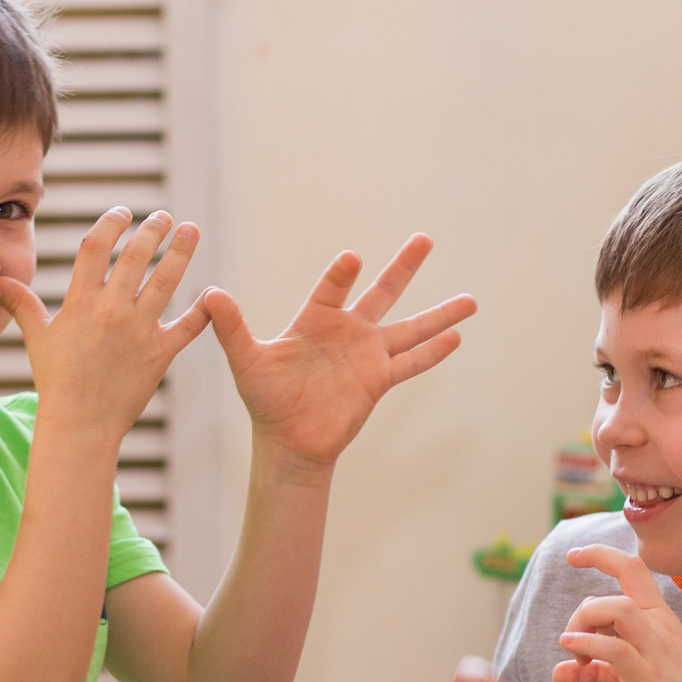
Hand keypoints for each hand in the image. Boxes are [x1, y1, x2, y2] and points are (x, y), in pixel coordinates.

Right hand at [0, 209, 211, 440]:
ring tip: (190, 230)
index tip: (123, 212)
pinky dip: (202, 310)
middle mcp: (111, 312)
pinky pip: (188, 327)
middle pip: (135, 257)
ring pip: (165, 282)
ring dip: (180, 252)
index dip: (110, 224)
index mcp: (81, 303)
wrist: (80, 424)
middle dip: (152, 231)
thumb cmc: (56, 380)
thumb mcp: (37, 338)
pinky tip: (212, 293)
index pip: (96, 248)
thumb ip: (21, 303)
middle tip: (163, 216)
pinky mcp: (159, 354)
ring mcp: (138, 332)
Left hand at [203, 235, 475, 470]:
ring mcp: (367, 355)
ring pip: (410, 328)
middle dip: (404, 267)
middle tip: (425, 239)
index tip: (352, 260)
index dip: (341, 275)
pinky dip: (433, 352)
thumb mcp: (247, 360)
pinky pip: (411, 363)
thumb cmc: (266, 400)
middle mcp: (347, 332)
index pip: (332, 289)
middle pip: (383, 293)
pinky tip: (458, 338)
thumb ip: (232, 327)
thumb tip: (209, 294)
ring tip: (472, 300)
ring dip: (440, 314)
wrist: (289, 442)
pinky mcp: (379, 381)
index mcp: (316, 320)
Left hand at [553, 547, 681, 681]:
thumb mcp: (637, 680)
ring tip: (578, 656)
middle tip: (575, 649)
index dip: (599, 555)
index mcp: (661, 619)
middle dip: (582, 612)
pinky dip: (587, 648)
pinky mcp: (649, 677)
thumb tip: (557, 672)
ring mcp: (656, 650)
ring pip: (616, 607)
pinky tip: (574, 661)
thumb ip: (597, 674)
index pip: (632, 568)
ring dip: (585, 623)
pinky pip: (615, 649)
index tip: (573, 555)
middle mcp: (660, 626)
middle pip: (617, 585)